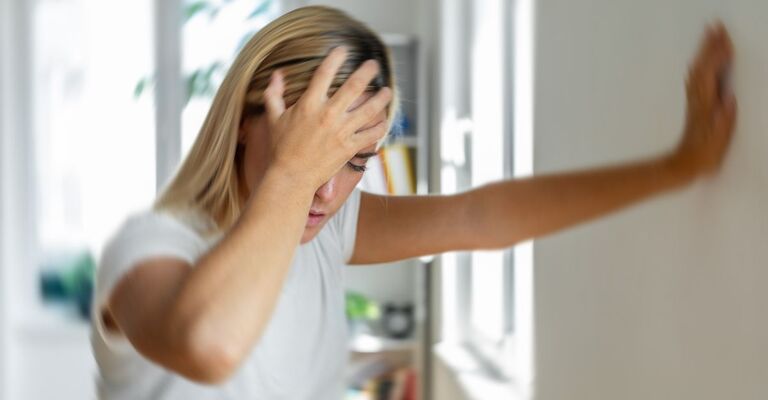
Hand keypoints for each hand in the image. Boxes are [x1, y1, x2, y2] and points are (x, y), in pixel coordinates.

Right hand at [262, 46, 392, 187]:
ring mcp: (341, 131)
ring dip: (381, 98)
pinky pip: (371, 134)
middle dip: (367, 72)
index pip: (324, 73)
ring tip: (387, 91)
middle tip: (374, 65)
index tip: (344, 50)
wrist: (291, 177)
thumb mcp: (274, 118)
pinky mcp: (350, 147)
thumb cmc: (281, 148)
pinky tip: (384, 120)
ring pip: (369, 109)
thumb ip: (274, 94)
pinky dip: (380, 126)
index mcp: (309, 104)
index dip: (336, 58)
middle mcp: (328, 114)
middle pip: (354, 86)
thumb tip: (277, 74)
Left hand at [672, 22, 737, 177]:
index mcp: (705, 106)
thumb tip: (728, 99)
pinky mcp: (695, 105)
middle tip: (715, 26)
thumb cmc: (704, 155)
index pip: (711, 75)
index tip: (726, 41)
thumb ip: (724, 120)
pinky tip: (702, 60)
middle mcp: (697, 100)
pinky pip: (696, 79)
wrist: (683, 165)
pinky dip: (701, 64)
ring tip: (710, 34)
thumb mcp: (719, 141)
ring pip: (697, 70)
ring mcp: (694, 102)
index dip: (718, 57)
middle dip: (709, 45)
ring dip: (704, 51)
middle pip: (702, 67)